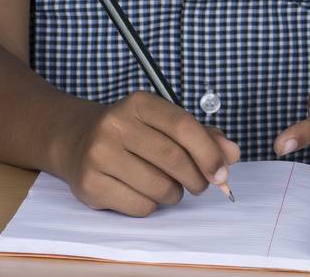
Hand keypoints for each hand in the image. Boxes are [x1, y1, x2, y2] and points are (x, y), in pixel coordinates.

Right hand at [54, 91, 240, 216]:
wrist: (78, 141)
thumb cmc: (133, 133)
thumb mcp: (163, 123)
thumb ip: (201, 136)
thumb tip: (232, 154)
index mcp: (139, 103)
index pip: (183, 126)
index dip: (208, 152)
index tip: (223, 172)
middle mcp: (115, 125)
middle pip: (173, 159)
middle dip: (197, 178)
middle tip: (202, 184)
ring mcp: (99, 155)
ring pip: (159, 186)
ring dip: (175, 193)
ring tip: (170, 186)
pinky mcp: (90, 184)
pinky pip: (140, 205)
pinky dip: (152, 205)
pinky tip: (145, 193)